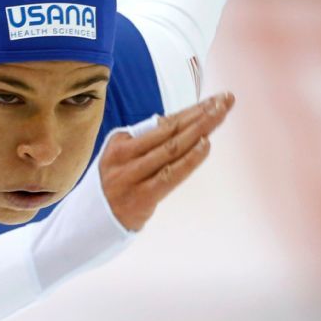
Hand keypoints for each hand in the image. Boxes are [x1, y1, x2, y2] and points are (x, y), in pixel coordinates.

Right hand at [99, 92, 233, 230]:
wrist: (95, 220)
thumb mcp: (123, 158)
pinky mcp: (142, 196)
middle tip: (224, 100)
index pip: (164, 122)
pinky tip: (206, 144)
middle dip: (200, 114)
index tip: (216, 100)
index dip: (192, 110)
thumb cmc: (118, 185)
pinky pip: (170, 174)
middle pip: (170, 129)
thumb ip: (148, 143)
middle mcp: (124, 156)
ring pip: (171, 148)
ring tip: (220, 115)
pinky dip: (190, 159)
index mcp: (120, 142)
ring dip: (199, 130)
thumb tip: (186, 125)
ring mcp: (132, 176)